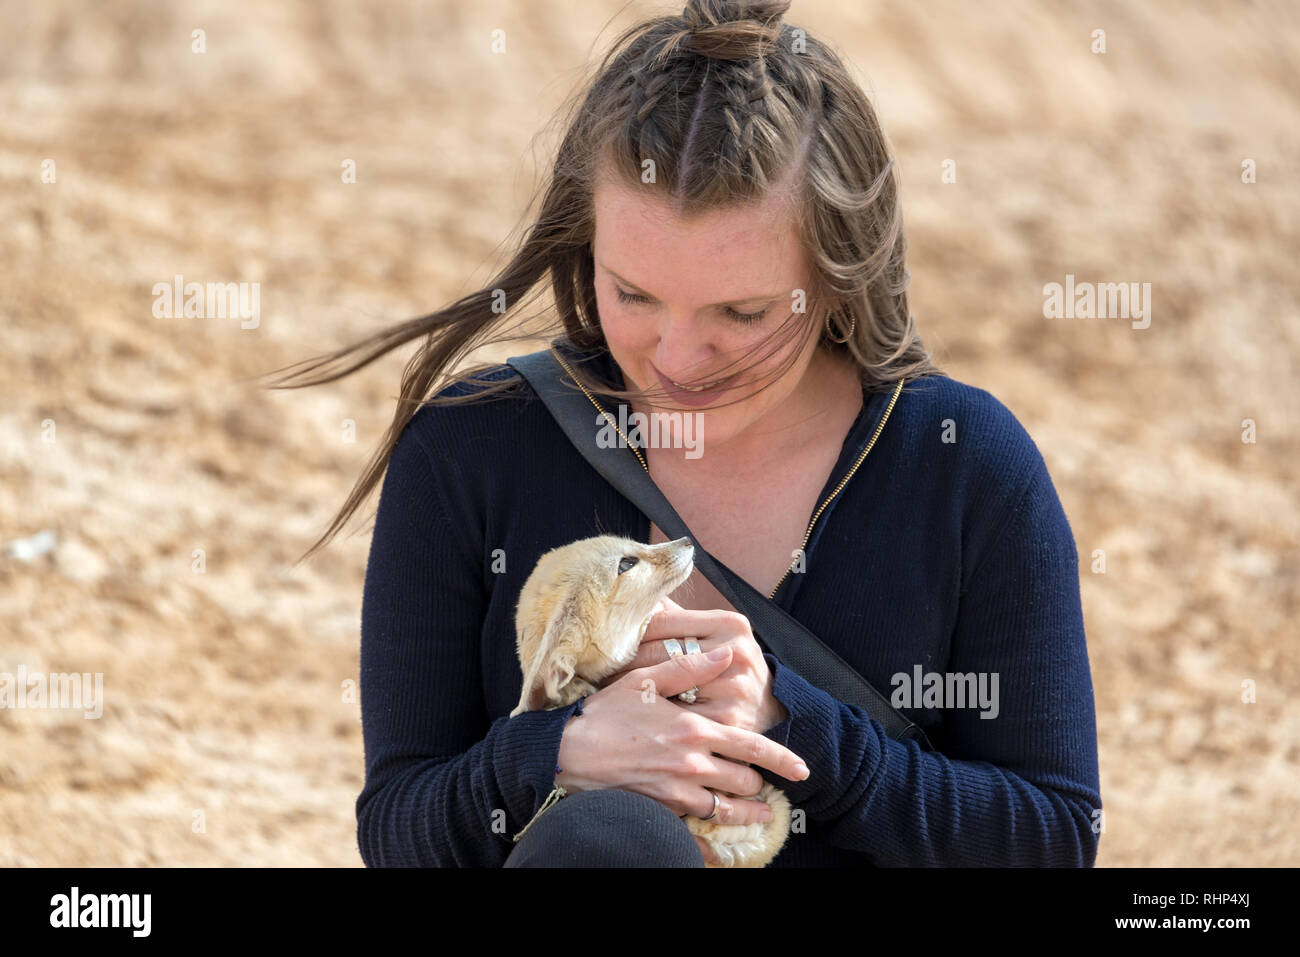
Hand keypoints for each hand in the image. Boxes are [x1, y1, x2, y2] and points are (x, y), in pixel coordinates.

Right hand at [554, 645, 809, 828]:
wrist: (566, 752)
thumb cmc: (604, 712)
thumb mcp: (646, 680)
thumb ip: (689, 667)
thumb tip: (725, 653)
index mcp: (694, 728)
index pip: (751, 746)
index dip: (781, 759)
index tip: (801, 769)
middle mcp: (691, 764)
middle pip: (744, 782)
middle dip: (759, 785)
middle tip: (764, 785)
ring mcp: (676, 793)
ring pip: (726, 810)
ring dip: (746, 813)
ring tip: (758, 814)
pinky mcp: (660, 812)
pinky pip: (697, 833)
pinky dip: (714, 841)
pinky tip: (724, 847)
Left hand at [600, 597, 789, 733]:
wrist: (768, 709)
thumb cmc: (728, 666)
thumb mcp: (714, 633)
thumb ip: (677, 615)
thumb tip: (636, 590)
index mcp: (729, 624)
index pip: (662, 620)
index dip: (628, 631)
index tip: (601, 640)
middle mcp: (735, 652)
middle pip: (660, 653)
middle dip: (623, 661)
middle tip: (594, 668)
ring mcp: (733, 689)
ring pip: (664, 687)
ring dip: (632, 692)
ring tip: (605, 691)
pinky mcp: (728, 722)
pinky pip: (676, 718)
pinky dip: (653, 719)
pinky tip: (631, 718)